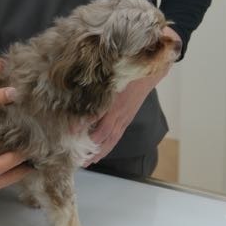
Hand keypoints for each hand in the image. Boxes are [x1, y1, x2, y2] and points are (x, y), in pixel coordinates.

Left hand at [85, 27, 179, 164]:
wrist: (155, 63)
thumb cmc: (132, 63)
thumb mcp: (115, 67)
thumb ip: (100, 75)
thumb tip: (81, 75)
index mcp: (116, 98)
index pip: (98, 115)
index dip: (84, 124)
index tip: (70, 132)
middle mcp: (121, 110)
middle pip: (104, 134)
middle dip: (89, 146)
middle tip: (74, 158)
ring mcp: (125, 115)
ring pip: (111, 138)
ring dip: (98, 151)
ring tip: (85, 162)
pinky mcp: (127, 117)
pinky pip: (117, 135)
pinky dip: (107, 146)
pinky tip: (98, 152)